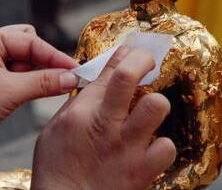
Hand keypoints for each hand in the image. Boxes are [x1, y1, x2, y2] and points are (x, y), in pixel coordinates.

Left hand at [0, 25, 78, 157]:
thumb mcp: (8, 92)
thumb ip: (44, 83)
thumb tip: (72, 78)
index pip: (32, 42)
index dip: (56, 57)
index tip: (77, 71)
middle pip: (29, 47)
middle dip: (45, 63)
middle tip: (63, 79)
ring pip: (24, 62)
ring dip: (36, 75)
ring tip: (48, 89)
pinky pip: (16, 76)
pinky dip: (28, 84)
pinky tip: (36, 93)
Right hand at [31, 46, 175, 189]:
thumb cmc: (57, 170)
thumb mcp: (54, 130)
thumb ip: (77, 104)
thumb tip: (96, 83)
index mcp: (82, 113)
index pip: (107, 71)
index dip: (124, 54)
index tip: (132, 50)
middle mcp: (106, 125)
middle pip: (129, 77)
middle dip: (142, 60)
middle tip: (146, 62)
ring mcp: (127, 147)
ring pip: (156, 106)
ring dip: (155, 104)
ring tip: (148, 111)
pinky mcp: (142, 170)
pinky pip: (167, 147)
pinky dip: (162, 145)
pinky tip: (151, 147)